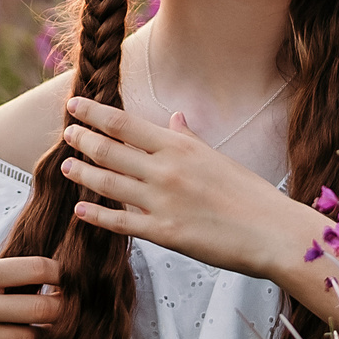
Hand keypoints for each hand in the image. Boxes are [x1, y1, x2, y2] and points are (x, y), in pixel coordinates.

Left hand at [58, 96, 318, 282]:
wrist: (273, 232)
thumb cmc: (251, 195)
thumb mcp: (219, 158)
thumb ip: (190, 140)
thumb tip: (175, 119)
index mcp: (180, 147)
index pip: (124, 123)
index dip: (94, 113)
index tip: (75, 105)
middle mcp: (165, 170)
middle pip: (108, 150)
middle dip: (82, 139)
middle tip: (66, 133)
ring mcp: (161, 202)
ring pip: (107, 184)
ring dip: (82, 173)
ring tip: (66, 166)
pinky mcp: (163, 233)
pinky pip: (119, 222)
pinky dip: (96, 216)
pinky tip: (81, 211)